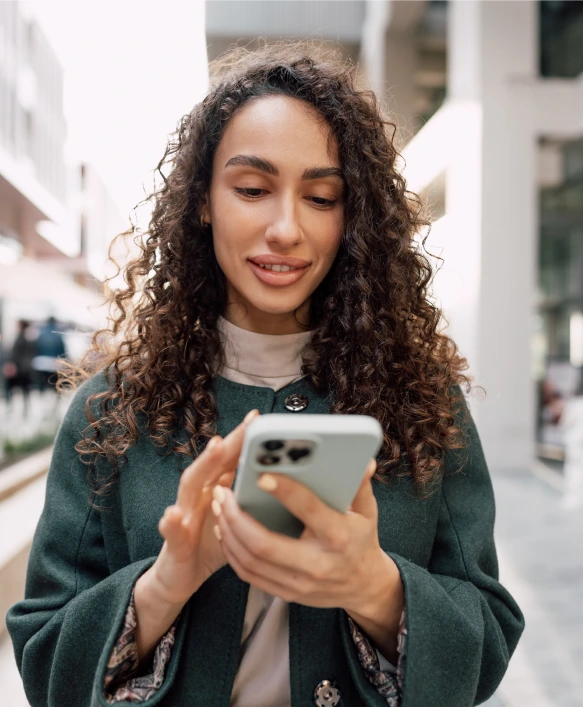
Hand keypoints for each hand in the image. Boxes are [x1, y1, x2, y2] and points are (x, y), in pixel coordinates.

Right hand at [150, 408, 260, 605]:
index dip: (242, 438)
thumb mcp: (241, 522)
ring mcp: (184, 515)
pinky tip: (174, 514)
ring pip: (191, 485)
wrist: (180, 578)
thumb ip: (257, 503)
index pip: (229, 458)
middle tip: (246, 424)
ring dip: (203, 464)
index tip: (258, 418)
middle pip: (213, 462)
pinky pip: (172, 531)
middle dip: (231, 440)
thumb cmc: (213, 545)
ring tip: (216, 447)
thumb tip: (293, 491)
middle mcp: (199, 495)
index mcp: (216, 489)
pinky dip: (171, 522)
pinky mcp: (174, 542)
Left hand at [211, 457, 393, 614]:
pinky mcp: (287, 593)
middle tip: (222, 493)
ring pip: (250, 561)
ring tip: (218, 507)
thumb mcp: (367, 510)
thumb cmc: (361, 539)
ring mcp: (300, 583)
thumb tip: (363, 460)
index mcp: (337, 535)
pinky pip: (249, 575)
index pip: (307, 509)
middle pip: (264, 544)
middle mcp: (317, 562)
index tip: (261, 475)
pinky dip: (232, 552)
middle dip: (236, 517)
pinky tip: (225, 530)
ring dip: (228, 533)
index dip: (284, 491)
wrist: (364, 585)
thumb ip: (359, 484)